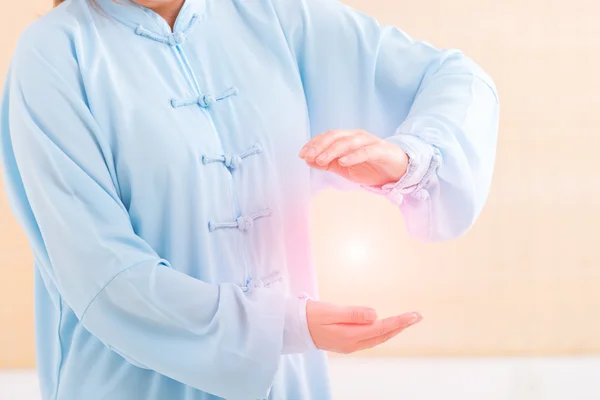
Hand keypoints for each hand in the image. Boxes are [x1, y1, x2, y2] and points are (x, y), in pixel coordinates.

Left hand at [298, 130, 408, 186]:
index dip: (313, 144)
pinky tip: (343, 162)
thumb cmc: (370, 167)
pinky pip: (365, 151)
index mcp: (347, 138)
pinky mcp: (381, 150)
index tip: (302, 154)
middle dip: (320, 146)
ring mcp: (370, 142)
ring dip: (332, 151)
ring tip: (321, 160)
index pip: (327, 137)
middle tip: (308, 157)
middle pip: (335, 136)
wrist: (396, 171)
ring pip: (348, 142)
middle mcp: (357, 136)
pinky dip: (353, 156)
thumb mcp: (344, 168)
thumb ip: (327, 163)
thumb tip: (308, 160)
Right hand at [306, 300, 422, 353]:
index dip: (399, 322)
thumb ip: (353, 313)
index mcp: (350, 336)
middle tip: (417, 316)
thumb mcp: (330, 311)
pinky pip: (370, 338)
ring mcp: (349, 345)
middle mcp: (352, 343)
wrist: (293, 327)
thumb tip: (375, 315)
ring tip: (406, 321)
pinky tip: (386, 327)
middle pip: (383, 335)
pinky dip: (382, 332)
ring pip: (378, 338)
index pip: (381, 328)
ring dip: (393, 329)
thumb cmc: (309, 315)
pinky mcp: (346, 342)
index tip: (414, 315)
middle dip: (401, 326)